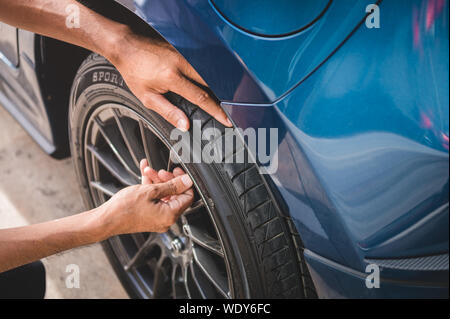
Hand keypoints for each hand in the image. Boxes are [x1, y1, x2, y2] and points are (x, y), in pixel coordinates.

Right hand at [97, 159, 193, 234]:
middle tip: (161, 171)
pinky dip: (151, 187)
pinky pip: (155, 199)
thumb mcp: (151, 191)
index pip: (188, 196)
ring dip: (157, 181)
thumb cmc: (124, 208)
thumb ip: (172, 185)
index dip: (184, 182)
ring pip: (164, 195)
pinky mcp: (150, 216)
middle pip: (175, 195)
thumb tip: (187, 181)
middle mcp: (166, 219)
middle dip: (168, 180)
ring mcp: (158, 218)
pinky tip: (145, 174)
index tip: (177, 172)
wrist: (106, 219)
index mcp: (170, 215)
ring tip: (148, 171)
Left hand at [107, 27, 231, 130]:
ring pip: (209, 73)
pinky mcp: (185, 49)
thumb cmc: (134, 71)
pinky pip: (202, 65)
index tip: (226, 119)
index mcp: (173, 77)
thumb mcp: (147, 97)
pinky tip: (210, 85)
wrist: (126, 45)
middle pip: (211, 83)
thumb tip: (185, 125)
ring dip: (217, 87)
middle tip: (229, 112)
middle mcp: (182, 63)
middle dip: (222, 99)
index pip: (201, 97)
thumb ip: (168, 112)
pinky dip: (209, 76)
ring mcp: (185, 54)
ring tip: (223, 101)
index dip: (216, 110)